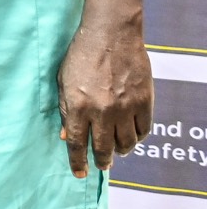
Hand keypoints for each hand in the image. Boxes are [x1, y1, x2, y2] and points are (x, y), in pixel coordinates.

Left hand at [59, 18, 153, 176]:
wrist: (111, 35)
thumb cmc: (81, 55)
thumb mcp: (63, 81)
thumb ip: (66, 109)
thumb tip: (67, 136)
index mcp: (78, 106)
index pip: (77, 143)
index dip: (77, 162)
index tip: (79, 174)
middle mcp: (102, 111)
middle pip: (103, 148)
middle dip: (101, 161)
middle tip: (102, 164)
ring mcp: (125, 108)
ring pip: (126, 144)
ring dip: (120, 150)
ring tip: (116, 149)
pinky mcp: (144, 102)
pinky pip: (143, 130)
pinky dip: (137, 137)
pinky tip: (131, 136)